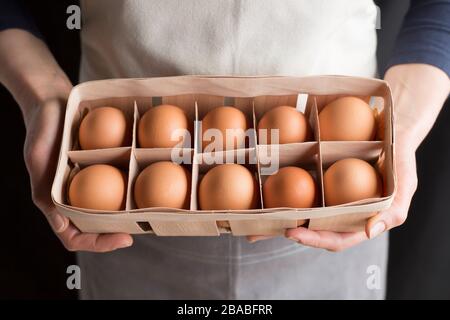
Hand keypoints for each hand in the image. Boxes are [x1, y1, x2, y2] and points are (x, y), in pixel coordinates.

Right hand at [23, 93, 132, 251]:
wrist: (53, 101)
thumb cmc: (41, 129)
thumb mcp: (38, 159)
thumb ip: (45, 192)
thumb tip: (62, 224)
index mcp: (55, 203)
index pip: (75, 237)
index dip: (99, 244)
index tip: (125, 239)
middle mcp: (73, 198)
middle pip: (96, 228)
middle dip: (117, 233)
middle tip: (142, 228)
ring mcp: (88, 184)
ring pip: (108, 209)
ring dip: (125, 214)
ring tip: (148, 212)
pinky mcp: (100, 168)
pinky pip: (116, 182)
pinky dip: (129, 187)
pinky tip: (145, 182)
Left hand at [248, 64, 448, 250]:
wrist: (390, 128)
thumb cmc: (400, 160)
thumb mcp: (405, 186)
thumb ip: (392, 212)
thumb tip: (367, 231)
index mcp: (358, 221)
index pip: (335, 238)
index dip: (313, 239)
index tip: (292, 232)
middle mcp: (338, 212)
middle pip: (309, 230)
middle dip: (283, 233)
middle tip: (256, 233)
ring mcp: (327, 197)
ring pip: (299, 212)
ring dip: (275, 218)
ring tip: (251, 220)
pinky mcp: (318, 179)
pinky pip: (298, 187)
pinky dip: (281, 191)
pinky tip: (263, 189)